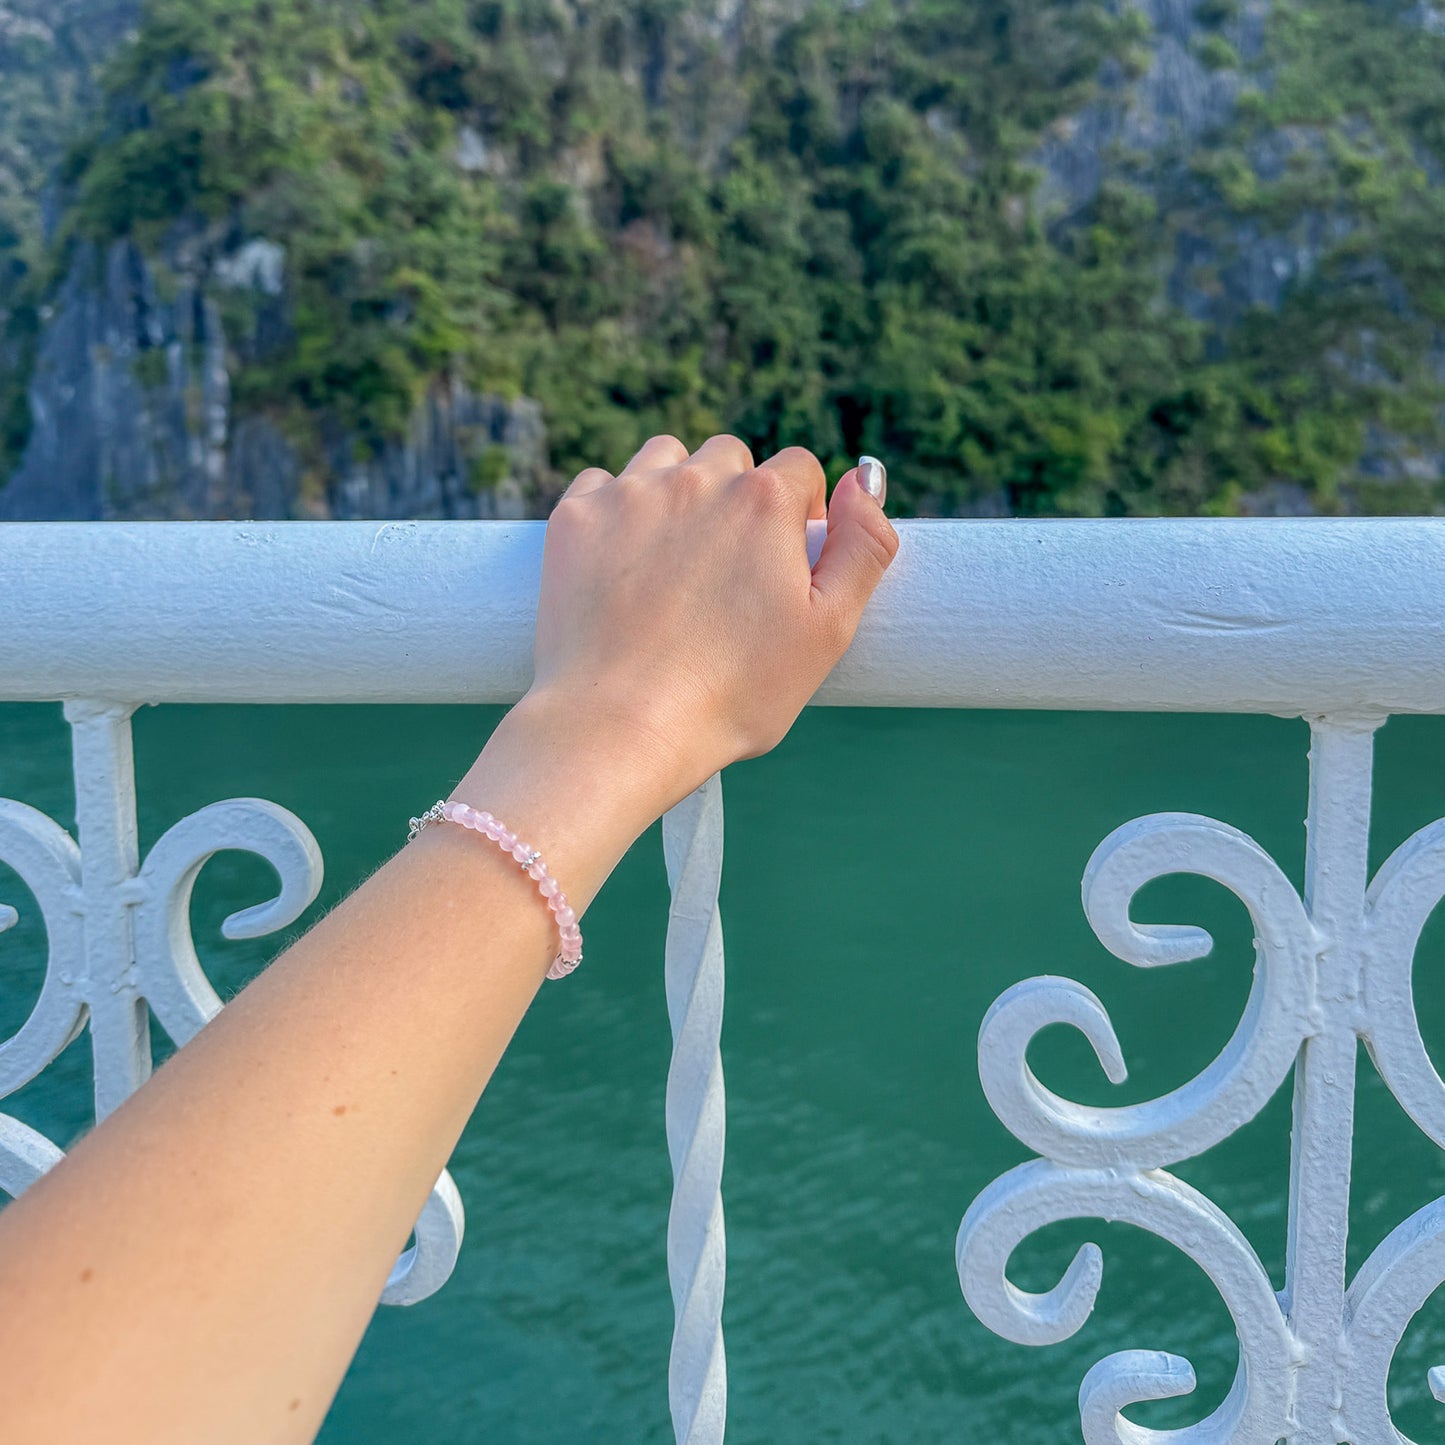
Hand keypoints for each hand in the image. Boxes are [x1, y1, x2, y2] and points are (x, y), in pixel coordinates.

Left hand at [525, 433, 897, 810]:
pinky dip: (616, 512)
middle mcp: (695, 481)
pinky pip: (602, 485)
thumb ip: (863, 547)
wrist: (621, 727)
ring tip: (676, 559)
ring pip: (665, 459)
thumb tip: (864, 479)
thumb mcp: (828, 631)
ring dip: (677, 490)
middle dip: (737, 498)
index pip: (799, 468)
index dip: (800, 512)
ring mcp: (628, 496)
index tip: (784, 562)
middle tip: (727, 570)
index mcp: (764, 502)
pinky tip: (624, 565)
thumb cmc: (733, 693)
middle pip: (730, 459)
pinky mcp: (574, 520)